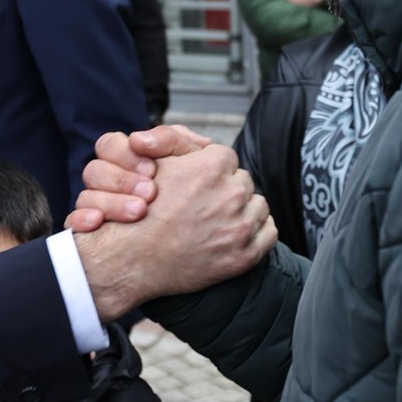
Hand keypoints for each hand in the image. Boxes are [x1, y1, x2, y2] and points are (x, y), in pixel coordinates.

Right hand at [65, 125, 213, 232]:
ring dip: (111, 202)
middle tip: (151, 193)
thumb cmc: (194, 202)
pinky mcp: (91, 234)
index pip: (109, 145)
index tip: (152, 170)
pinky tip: (98, 223)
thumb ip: (177, 142)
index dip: (126, 154)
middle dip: (122, 180)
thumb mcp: (197, 166)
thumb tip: (149, 139)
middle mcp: (108, 184)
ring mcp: (97, 208)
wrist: (191, 247)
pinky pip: (73, 222)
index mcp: (127, 163)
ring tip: (139, 212)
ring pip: (85, 195)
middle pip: (95, 170)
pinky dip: (82, 220)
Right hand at [73, 142, 274, 321]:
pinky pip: (269, 233)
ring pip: (258, 206)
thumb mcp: (153, 163)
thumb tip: (204, 143)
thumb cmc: (140, 212)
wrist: (132, 260)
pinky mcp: (245, 255)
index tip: (198, 185)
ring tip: (217, 222)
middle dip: (227, 190)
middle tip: (205, 206)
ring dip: (244, 211)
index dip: (211, 171)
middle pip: (242, 182)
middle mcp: (231, 194)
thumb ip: (179, 141)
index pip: (227, 158)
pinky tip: (234, 235)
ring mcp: (240, 226)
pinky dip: (257, 233)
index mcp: (212, 166)